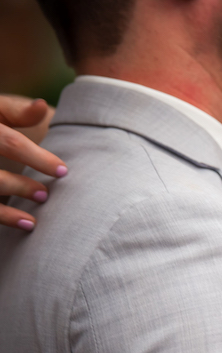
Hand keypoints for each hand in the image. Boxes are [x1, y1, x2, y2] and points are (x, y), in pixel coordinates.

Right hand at [0, 96, 65, 231]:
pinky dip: (0, 218)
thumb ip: (17, 112)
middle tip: (45, 195)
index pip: (9, 142)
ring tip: (32, 222)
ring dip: (5, 213)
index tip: (63, 171)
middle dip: (18, 186)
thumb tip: (42, 106)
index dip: (38, 158)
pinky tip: (18, 226)